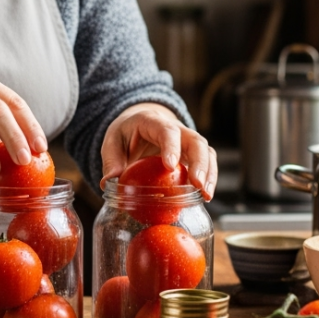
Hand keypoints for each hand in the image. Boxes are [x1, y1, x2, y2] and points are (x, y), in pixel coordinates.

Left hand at [100, 103, 217, 199]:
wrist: (138, 125)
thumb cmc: (126, 133)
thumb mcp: (112, 142)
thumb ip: (111, 160)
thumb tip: (109, 183)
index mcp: (152, 122)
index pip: (166, 130)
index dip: (171, 146)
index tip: (170, 166)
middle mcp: (176, 128)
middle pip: (195, 141)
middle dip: (199, 163)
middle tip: (198, 185)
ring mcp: (187, 141)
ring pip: (206, 151)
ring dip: (209, 173)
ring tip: (206, 194)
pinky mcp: (193, 154)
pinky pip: (207, 162)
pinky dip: (209, 178)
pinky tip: (205, 196)